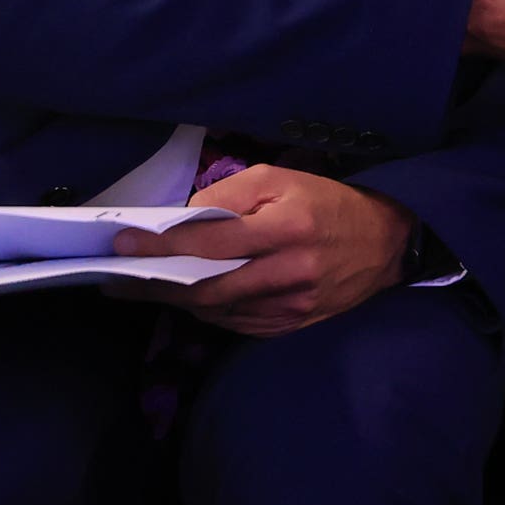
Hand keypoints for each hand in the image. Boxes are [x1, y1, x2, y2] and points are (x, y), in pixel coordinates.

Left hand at [111, 164, 413, 337]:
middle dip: (156, 284)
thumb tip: (184, 221)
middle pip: (206, 287)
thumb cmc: (328, 202)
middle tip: (118, 280)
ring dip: (178, 300)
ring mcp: (291, 306)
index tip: (124, 245)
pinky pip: (237, 323)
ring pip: (218, 310)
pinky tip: (193, 297)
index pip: (210, 243)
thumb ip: (229, 197)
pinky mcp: (292, 325)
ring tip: (146, 287)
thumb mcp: (281, 179)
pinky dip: (210, 310)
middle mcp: (288, 272)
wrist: (386, 241)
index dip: (161, 247)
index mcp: (286, 228)